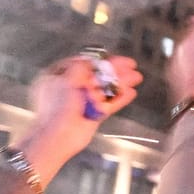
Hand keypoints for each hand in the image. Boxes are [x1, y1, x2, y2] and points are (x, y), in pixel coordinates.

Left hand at [10, 55, 143, 185]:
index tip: (112, 57)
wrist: (58, 136)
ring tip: (136, 77)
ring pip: (104, 89)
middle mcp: (70, 89)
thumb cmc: (57, 106)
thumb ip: (80, 67)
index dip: (97, 60)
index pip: (80, 64)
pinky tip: (131, 92)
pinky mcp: (92, 116)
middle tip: (130, 65)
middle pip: (95, 76)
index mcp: (58, 78)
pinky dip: (120, 98)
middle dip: (114, 70)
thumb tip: (90, 61)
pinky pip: (108, 104)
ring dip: (120, 82)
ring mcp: (82, 103)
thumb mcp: (66, 79)